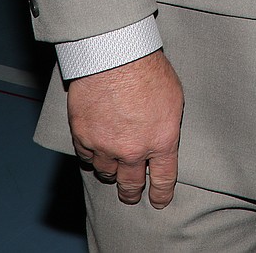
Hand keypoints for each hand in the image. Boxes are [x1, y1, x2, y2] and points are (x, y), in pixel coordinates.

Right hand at [68, 49, 183, 207]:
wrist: (114, 53)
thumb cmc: (147, 66)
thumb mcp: (173, 95)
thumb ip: (166, 122)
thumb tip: (162, 134)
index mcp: (161, 140)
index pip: (164, 179)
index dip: (161, 194)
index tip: (159, 201)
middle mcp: (134, 149)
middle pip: (131, 184)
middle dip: (132, 192)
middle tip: (131, 195)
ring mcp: (106, 146)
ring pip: (106, 172)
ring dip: (111, 170)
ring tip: (113, 167)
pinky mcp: (83, 136)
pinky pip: (86, 157)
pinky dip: (91, 155)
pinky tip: (95, 151)